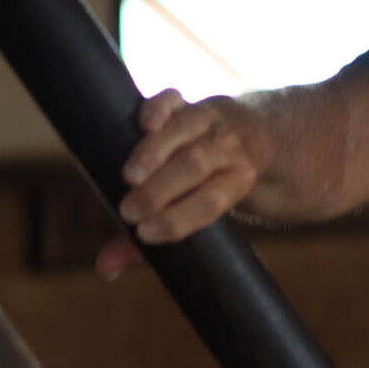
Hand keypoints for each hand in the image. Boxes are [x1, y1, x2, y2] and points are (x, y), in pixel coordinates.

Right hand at [97, 90, 270, 277]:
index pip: (212, 201)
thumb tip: (105, 268)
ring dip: (155, 152)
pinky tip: (144, 124)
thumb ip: (153, 239)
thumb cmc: (218, 186)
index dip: (178, 219)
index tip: (144, 232)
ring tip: (128, 177)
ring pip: (186, 129)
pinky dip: (160, 107)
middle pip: (197, 165)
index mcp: (240, 181)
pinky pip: (177, 98)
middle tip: (127, 210)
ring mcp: (213, 120)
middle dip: (161, 190)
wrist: (263, 136)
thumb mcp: (203, 215)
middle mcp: (231, 148)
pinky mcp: (193, 101)